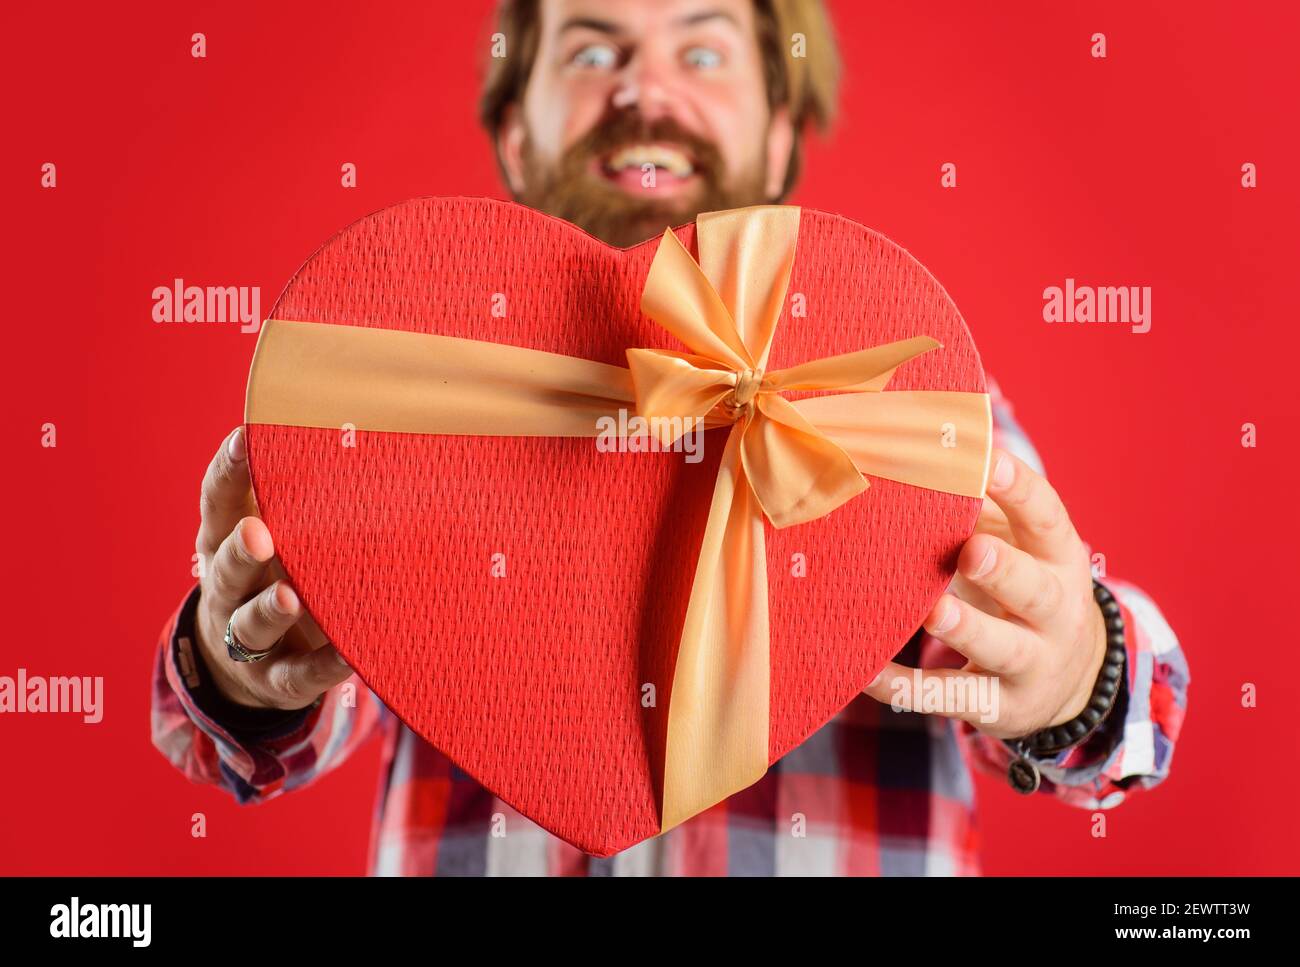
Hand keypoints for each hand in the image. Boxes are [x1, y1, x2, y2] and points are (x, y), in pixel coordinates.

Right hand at [192, 427, 352, 709]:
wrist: (249, 667)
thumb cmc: (273, 573)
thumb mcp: (274, 530)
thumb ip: (293, 490)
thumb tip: (339, 423)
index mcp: (223, 541)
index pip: (217, 503)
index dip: (226, 472)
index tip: (243, 438)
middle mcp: (229, 589)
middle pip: (226, 568)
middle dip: (241, 550)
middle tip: (258, 531)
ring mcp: (247, 640)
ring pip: (251, 625)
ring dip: (269, 611)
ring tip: (289, 597)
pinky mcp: (278, 680)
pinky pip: (298, 676)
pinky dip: (322, 667)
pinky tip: (347, 655)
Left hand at [865, 448, 1107, 739]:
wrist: (1067, 681)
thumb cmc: (1023, 587)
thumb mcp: (1020, 545)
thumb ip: (984, 506)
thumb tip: (920, 444)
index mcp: (1058, 558)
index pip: (1047, 518)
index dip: (1021, 490)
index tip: (989, 460)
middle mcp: (1054, 610)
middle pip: (1035, 589)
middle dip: (1005, 570)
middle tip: (973, 550)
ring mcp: (1031, 662)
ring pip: (1001, 648)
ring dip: (967, 629)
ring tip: (934, 612)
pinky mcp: (999, 705)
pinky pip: (951, 698)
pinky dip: (909, 689)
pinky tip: (869, 673)